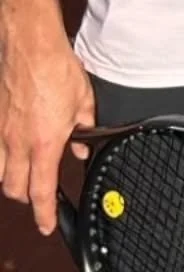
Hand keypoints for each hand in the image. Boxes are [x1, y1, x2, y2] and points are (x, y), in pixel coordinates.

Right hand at [0, 23, 93, 235]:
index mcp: (45, 143)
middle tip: (41, 194)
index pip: (42, 191)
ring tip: (25, 175)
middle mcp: (18, 144)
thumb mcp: (84, 101)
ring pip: (0, 175)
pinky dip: (1, 160)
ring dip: (12, 180)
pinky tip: (10, 153)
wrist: (32, 48)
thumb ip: (85, 128)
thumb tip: (82, 147)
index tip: (47, 224)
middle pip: (15, 189)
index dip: (45, 213)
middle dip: (28, 197)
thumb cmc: (57, 70)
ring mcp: (2, 135)